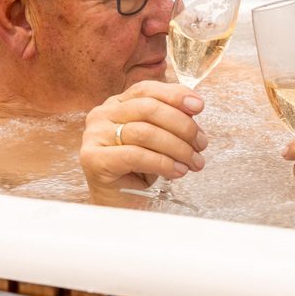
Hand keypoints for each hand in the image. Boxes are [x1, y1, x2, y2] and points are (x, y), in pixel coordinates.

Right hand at [80, 82, 207, 205]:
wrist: (121, 206)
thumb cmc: (140, 171)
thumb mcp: (159, 140)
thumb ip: (171, 121)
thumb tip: (194, 108)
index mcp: (117, 105)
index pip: (147, 90)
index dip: (175, 95)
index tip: (199, 107)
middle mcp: (101, 115)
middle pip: (148, 108)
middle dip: (182, 125)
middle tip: (201, 144)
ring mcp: (94, 136)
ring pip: (144, 132)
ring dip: (177, 147)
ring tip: (194, 162)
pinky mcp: (93, 159)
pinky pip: (135, 155)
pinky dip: (163, 163)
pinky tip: (178, 171)